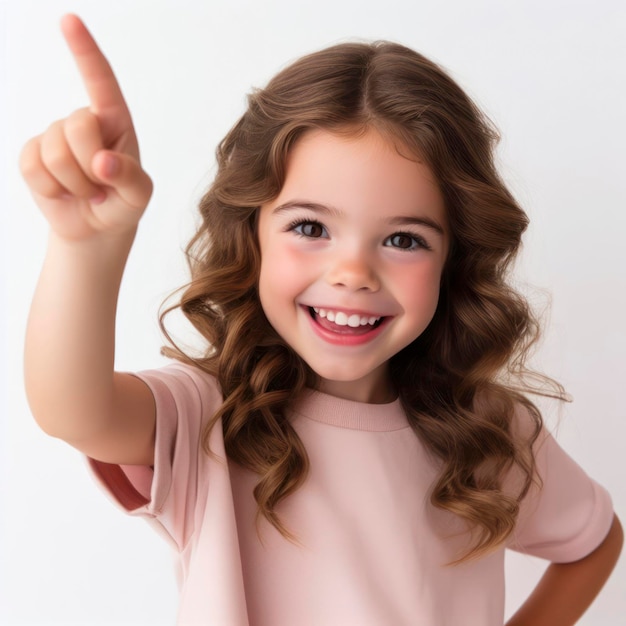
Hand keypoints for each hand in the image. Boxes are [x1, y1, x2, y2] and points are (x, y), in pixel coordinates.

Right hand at [19, 14, 152, 240]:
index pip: (101, 82)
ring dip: (74, 183)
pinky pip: (34, 167)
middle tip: (101, 186)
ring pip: (55, 151)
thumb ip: (130, 178)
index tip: (69, 20)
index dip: (84, 51)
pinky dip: (52, 189)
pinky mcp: (32, 155)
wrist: (96, 229)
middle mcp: (83, 122)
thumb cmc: (123, 204)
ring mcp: (54, 136)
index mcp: (115, 122)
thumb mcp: (139, 195)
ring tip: (86, 192)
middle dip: (90, 163)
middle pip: (77, 126)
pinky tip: (64, 193)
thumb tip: (102, 163)